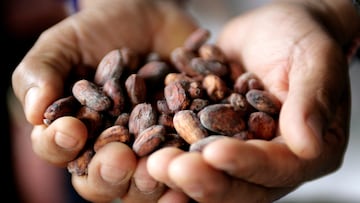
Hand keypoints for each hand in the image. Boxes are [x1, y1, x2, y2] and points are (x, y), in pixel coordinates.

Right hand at [11, 0, 196, 201]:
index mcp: (75, 131)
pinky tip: (192, 159)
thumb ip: (41, 73)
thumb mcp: (64, 44)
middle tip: (118, 159)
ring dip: (149, 179)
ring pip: (144, 179)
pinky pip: (184, 157)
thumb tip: (34, 112)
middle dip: (108, 174)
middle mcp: (110, 146)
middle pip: (103, 178)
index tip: (71, 129)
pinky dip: (187, 162)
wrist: (145, 17)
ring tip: (155, 168)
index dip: (60, 146)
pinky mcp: (180, 137)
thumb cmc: (98, 32)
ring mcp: (147, 146)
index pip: (59, 150)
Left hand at [147, 0, 359, 201]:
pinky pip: (188, 149)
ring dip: (179, 173)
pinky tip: (143, 152)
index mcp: (303, 151)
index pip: (275, 168)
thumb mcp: (314, 60)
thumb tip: (308, 145)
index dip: (245, 164)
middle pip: (236, 184)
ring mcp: (237, 150)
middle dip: (202, 179)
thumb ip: (311, 101)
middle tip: (167, 168)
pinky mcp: (210, 135)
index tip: (215, 152)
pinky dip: (167, 151)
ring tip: (151, 164)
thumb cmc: (300, 39)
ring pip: (208, 174)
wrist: (271, 31)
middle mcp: (268, 159)